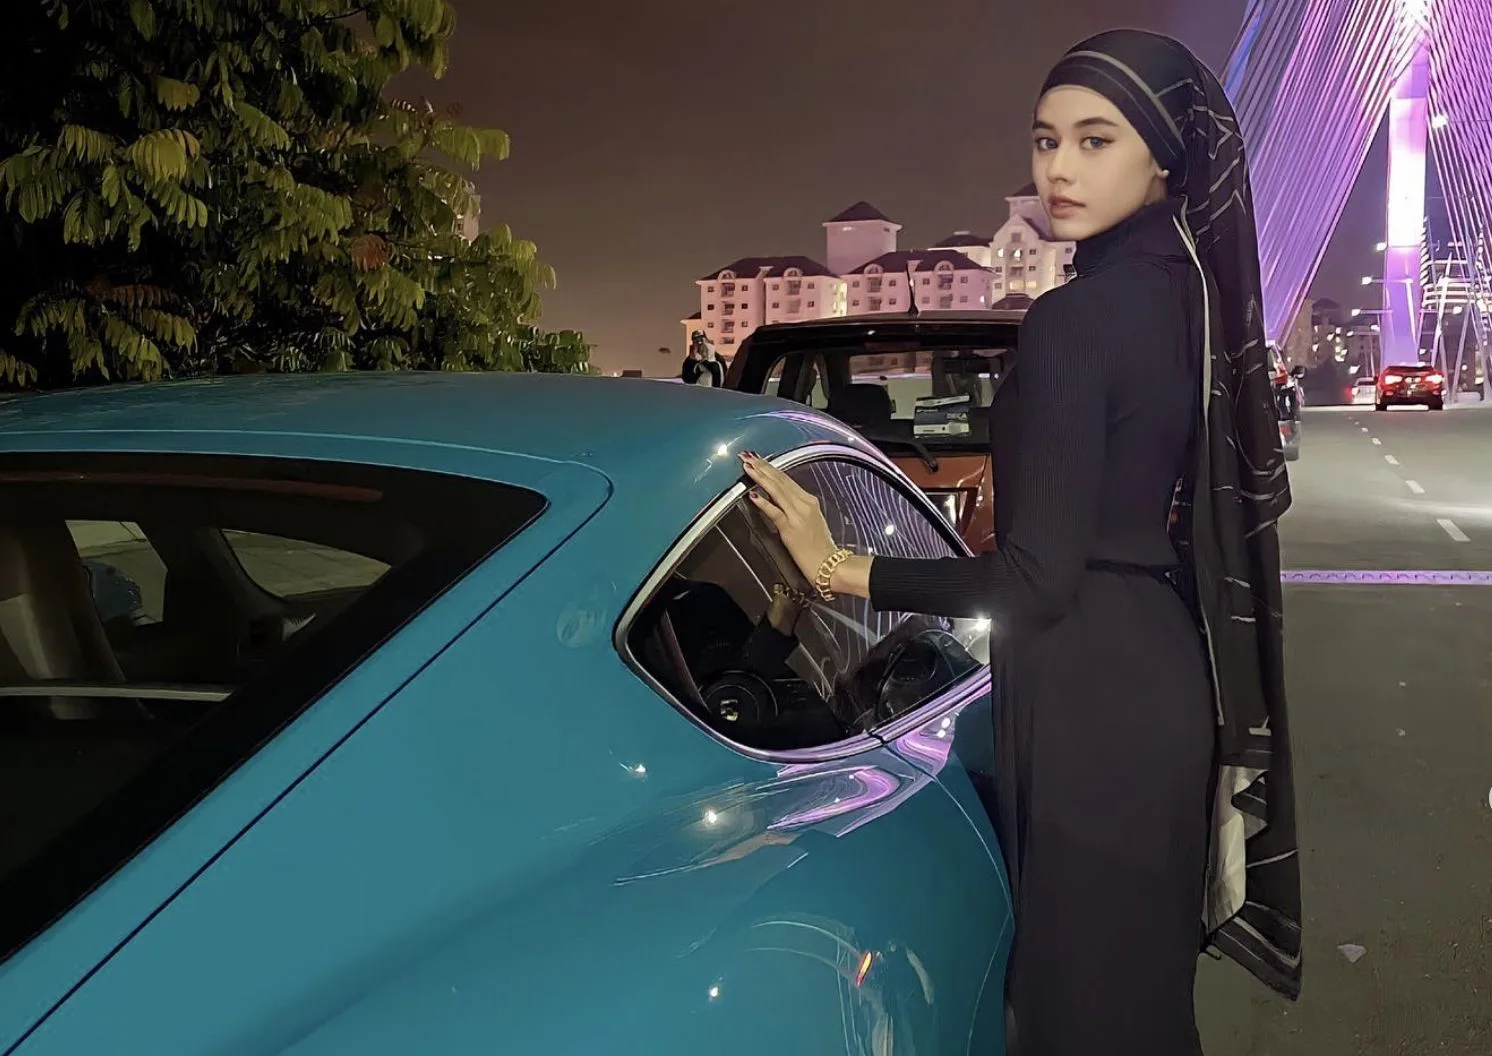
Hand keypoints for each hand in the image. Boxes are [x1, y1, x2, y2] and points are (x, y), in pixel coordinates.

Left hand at [740, 454, 837, 587]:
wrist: (829, 564)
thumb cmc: (819, 545)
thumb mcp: (811, 520)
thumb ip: (795, 507)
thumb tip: (777, 498)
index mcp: (808, 500)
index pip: (786, 479)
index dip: (770, 468)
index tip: (757, 458)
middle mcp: (803, 503)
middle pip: (780, 481)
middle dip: (763, 467)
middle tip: (747, 456)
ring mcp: (797, 515)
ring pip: (776, 491)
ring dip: (761, 478)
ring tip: (748, 467)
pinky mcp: (790, 529)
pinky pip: (774, 513)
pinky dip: (764, 503)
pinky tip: (753, 495)